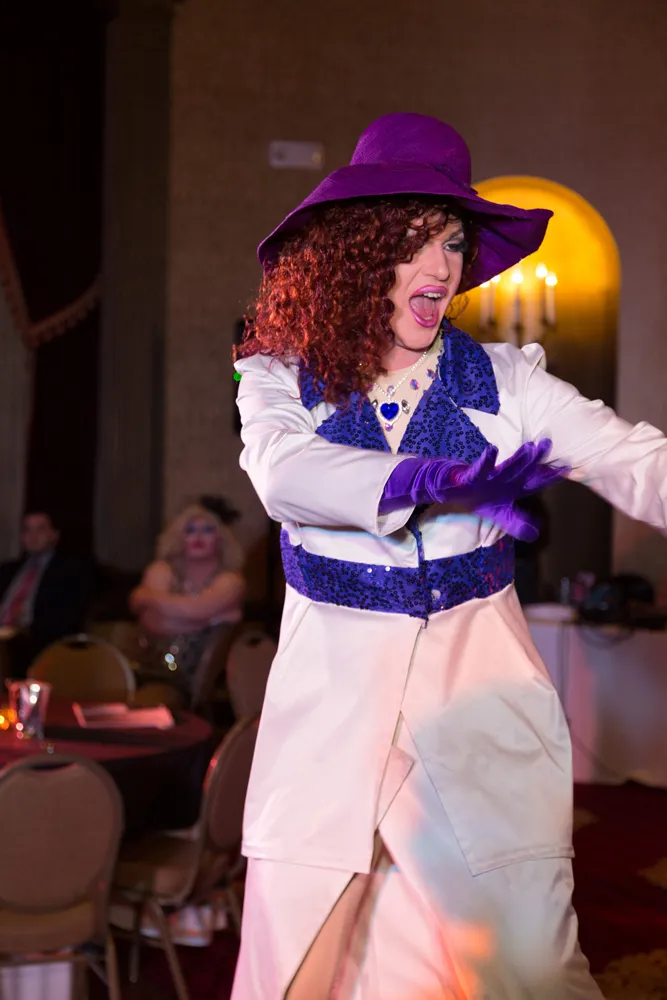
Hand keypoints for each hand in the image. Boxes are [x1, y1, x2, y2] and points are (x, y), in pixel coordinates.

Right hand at [431, 440, 566, 540]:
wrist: (452, 490)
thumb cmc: (480, 498)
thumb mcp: (500, 516)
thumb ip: (517, 524)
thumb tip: (535, 534)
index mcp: (513, 487)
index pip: (534, 482)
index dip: (549, 477)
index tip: (566, 467)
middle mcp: (504, 479)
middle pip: (523, 469)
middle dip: (535, 459)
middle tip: (547, 445)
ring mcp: (489, 477)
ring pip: (506, 467)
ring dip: (518, 458)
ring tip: (529, 447)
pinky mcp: (471, 477)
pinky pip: (479, 468)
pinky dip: (485, 461)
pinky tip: (491, 450)